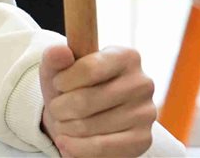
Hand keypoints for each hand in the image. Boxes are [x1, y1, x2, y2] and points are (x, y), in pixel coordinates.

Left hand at [39, 43, 156, 157]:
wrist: (87, 117)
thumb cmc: (74, 87)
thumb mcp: (59, 70)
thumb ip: (54, 58)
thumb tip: (59, 51)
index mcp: (126, 57)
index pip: (89, 68)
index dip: (64, 81)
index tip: (57, 85)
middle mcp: (142, 83)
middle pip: (85, 100)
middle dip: (60, 108)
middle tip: (56, 110)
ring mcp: (145, 113)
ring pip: (89, 126)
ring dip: (65, 128)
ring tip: (63, 124)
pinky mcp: (142, 139)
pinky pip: (101, 148)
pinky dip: (76, 147)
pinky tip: (66, 142)